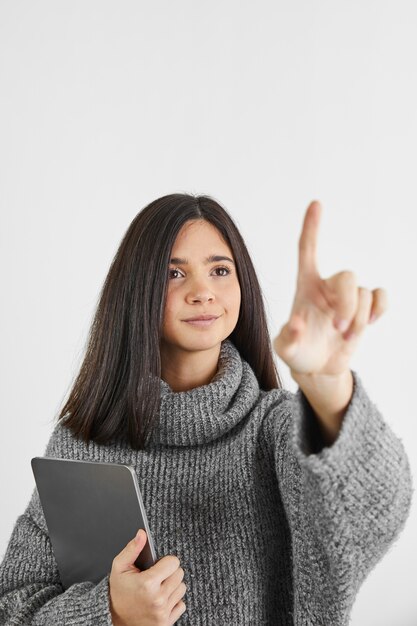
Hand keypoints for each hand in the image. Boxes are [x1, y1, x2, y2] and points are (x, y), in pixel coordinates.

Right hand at [109, 529, 186, 625]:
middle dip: (169, 573)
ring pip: (182, 589)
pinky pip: (182, 605)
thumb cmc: (118, 592)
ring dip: (172, 587)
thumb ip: (132, 549)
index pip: (174, 562)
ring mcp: (162, 613)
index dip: (166, 561)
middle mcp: (157, 599)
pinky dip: (173, 602)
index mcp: (147, 583)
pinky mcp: (166, 623)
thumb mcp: (119, 567)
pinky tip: (161, 600)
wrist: (114, 619)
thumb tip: (142, 533)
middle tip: (157, 577)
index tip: (158, 565)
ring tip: (158, 588)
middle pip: (179, 574)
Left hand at [273, 200, 387, 376]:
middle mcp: (328, 287)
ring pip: (365, 294)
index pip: (307, 250)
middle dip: (348, 304)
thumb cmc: (298, 351)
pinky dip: (379, 309)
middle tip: (339, 329)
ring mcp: (348, 297)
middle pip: (348, 277)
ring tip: (345, 337)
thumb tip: (297, 323)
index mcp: (305, 287)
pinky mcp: (364, 309)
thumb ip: (287, 338)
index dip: (311, 228)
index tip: (316, 203)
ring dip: (358, 319)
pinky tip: (369, 322)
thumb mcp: (284, 348)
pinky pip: (380, 296)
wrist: (317, 366)